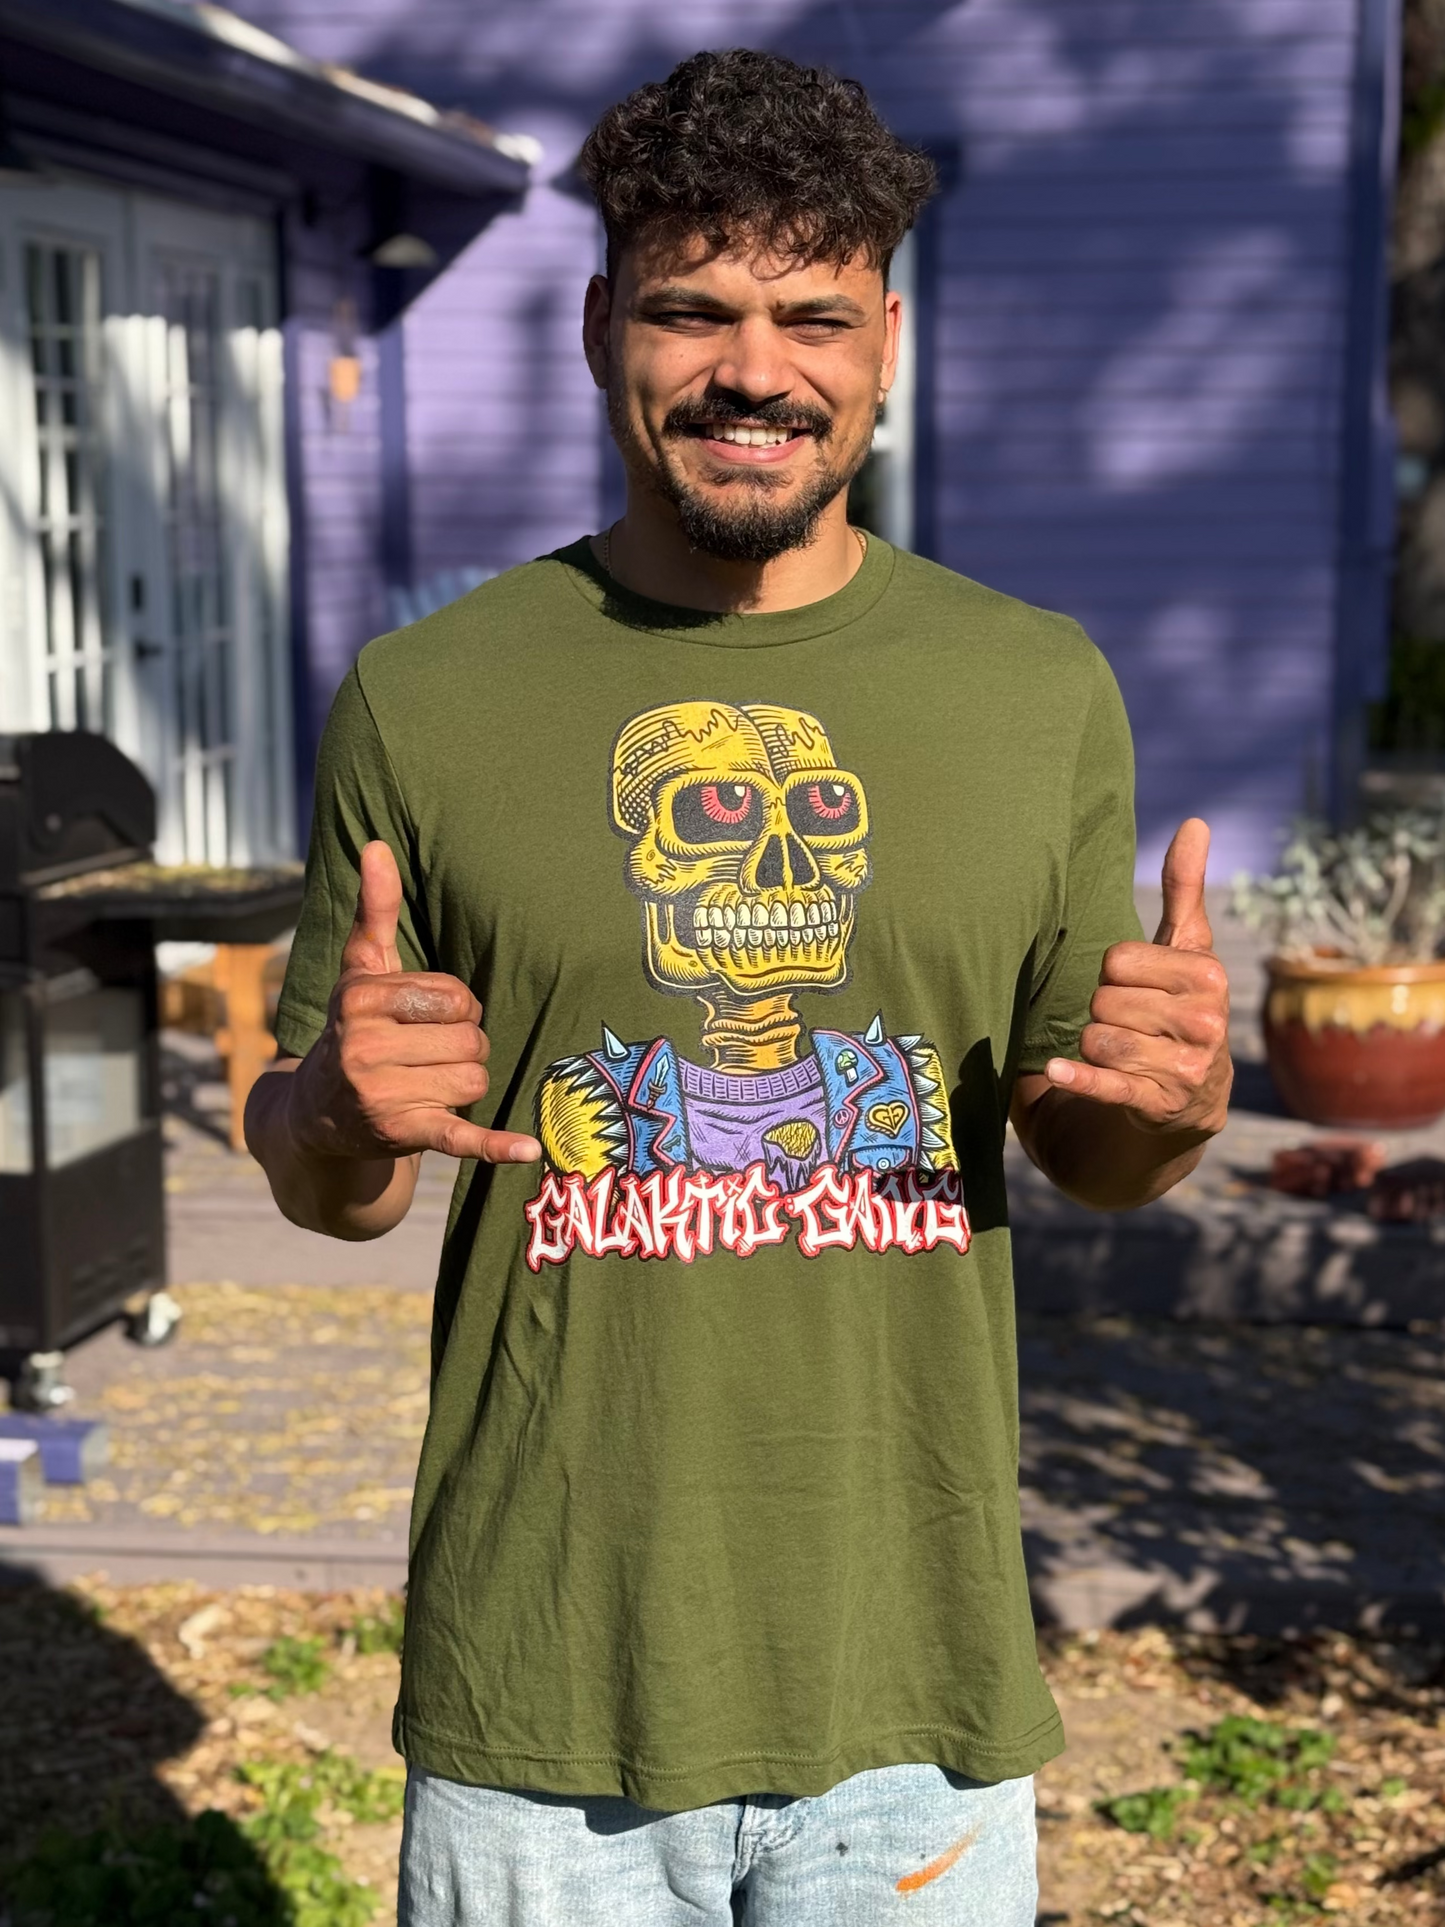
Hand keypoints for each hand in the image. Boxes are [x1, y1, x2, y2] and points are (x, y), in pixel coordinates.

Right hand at [288, 841, 541, 1164]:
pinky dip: (494, 1145)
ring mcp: (380, 1094)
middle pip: (470, 1038)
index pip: (455, 996)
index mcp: (358, 998)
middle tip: (427, 1056)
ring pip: (474, 1079)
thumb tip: (375, 844)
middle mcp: (362, 1046)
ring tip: (426, 1084)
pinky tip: (528, 1150)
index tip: (424, 1021)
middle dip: (462, 1047)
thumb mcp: (359, 971)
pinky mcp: (400, 1135)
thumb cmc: (353, 1029)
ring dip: (464, 1083)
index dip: (454, 1010)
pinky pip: (458, 1136)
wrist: (314, 1117)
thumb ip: (373, 910)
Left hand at [1043, 817, 1231, 1137]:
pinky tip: (1057, 1071)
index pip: (1116, 960)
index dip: (1114, 975)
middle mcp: (1207, 1022)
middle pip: (1103, 1000)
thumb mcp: (1188, 949)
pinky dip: (1076, 1078)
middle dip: (1103, 1011)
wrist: (1194, 1096)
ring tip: (1125, 1052)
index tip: (1138, 989)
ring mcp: (1186, 1067)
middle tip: (1131, 1024)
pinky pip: (1105, 1083)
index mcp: (1209, 976)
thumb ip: (1186, 888)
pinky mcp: (1158, 1104)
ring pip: (1096, 1038)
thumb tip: (1196, 822)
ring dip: (1094, 1046)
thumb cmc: (1181, 1006)